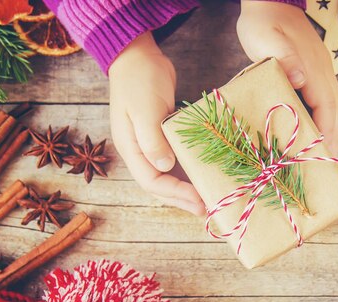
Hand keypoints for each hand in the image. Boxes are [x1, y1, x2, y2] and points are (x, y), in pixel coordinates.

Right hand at [109, 33, 204, 215]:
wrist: (139, 57)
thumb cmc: (139, 81)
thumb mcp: (144, 109)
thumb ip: (152, 140)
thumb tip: (164, 167)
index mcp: (130, 148)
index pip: (152, 181)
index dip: (175, 194)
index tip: (198, 200)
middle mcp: (140, 151)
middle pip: (160, 185)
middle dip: (182, 199)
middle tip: (206, 210)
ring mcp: (151, 144)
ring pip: (169, 175)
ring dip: (186, 189)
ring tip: (207, 200)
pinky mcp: (163, 136)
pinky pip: (176, 160)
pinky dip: (189, 171)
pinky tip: (203, 176)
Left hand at [237, 1, 337, 152]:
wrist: (270, 0)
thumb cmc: (264, 21)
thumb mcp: (268, 39)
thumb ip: (284, 58)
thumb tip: (301, 80)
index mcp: (313, 69)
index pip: (325, 107)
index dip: (326, 131)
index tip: (324, 153)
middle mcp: (322, 72)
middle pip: (334, 111)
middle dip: (332, 138)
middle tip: (327, 163)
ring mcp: (320, 71)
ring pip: (331, 107)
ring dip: (329, 130)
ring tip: (322, 153)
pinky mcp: (313, 71)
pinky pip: (322, 100)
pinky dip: (322, 118)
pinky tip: (313, 128)